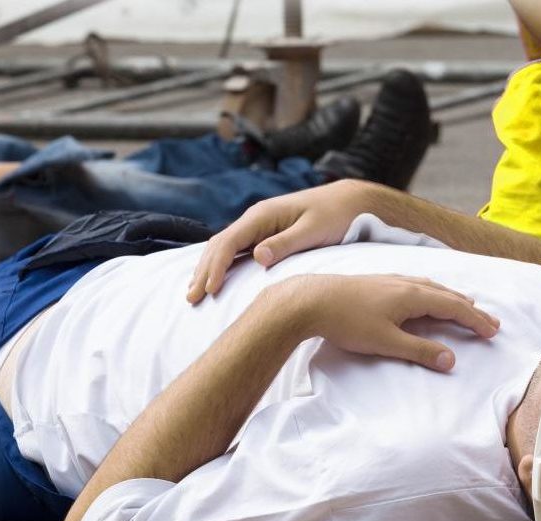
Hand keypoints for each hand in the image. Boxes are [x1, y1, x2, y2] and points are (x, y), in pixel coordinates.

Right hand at [188, 181, 359, 304]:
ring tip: (194, 294)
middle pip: (219, 246)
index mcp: (263, 215)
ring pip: (224, 248)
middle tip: (190, 299)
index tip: (209, 291)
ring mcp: (258, 226)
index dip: (216, 267)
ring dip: (207, 269)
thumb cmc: (335, 216)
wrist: (349, 202)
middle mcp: (255, 218)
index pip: (229, 242)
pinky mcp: (265, 234)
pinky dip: (221, 265)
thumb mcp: (314, 230)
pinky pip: (236, 250)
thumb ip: (286, 243)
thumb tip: (258, 256)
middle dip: (203, 272)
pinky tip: (214, 280)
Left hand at [282, 274, 500, 371]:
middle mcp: (406, 283)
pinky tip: (424, 292)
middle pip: (447, 295)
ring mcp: (392, 280)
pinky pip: (416, 284)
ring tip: (464, 303)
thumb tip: (451, 360)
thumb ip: (420, 351)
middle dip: (470, 309)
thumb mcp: (386, 342)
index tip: (492, 331)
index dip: (475, 320)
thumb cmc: (347, 321)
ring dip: (451, 297)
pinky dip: (432, 290)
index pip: (454, 308)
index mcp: (413, 296)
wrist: (310, 300)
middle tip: (489, 320)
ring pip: (431, 287)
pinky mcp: (378, 282)